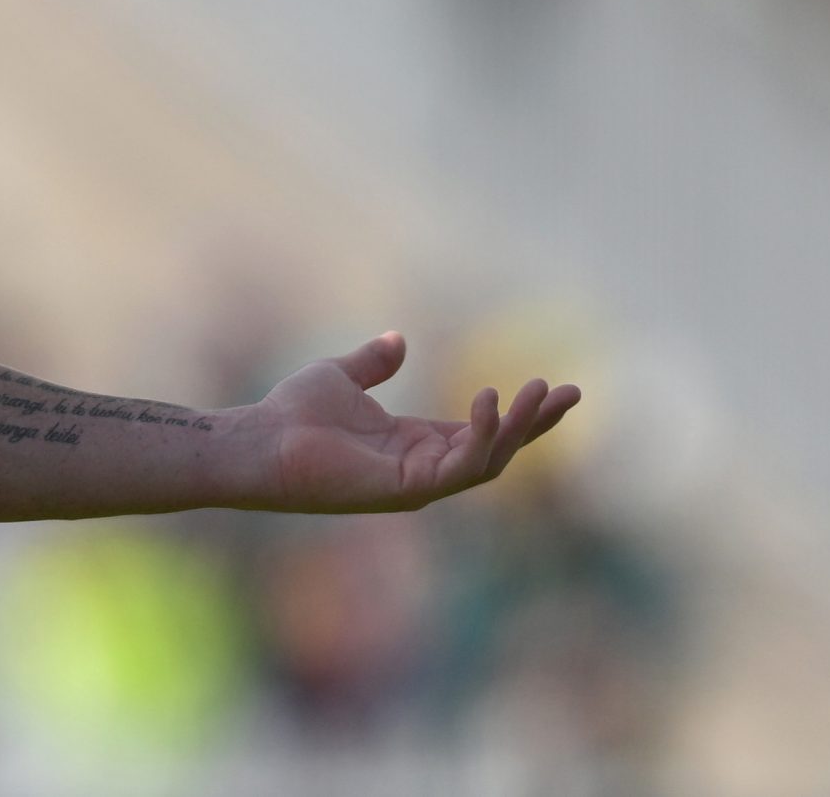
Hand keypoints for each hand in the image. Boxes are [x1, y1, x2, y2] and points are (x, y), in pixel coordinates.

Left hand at [249, 332, 577, 512]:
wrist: (258, 440)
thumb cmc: (291, 414)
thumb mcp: (342, 376)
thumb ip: (373, 362)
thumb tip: (398, 340)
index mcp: (414, 444)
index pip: (481, 432)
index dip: (517, 412)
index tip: (553, 385)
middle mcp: (423, 467)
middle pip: (498, 450)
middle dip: (535, 423)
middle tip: (571, 391)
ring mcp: (417, 483)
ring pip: (488, 461)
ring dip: (519, 428)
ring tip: (540, 392)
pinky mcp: (406, 490)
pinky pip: (458, 467)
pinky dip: (480, 437)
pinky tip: (489, 402)